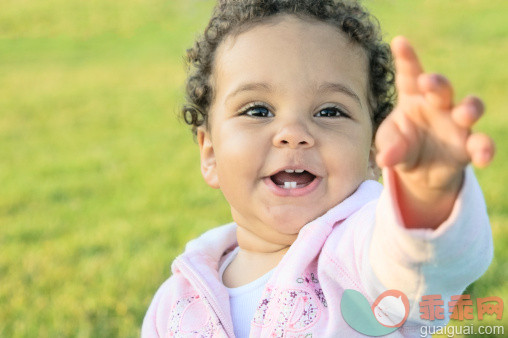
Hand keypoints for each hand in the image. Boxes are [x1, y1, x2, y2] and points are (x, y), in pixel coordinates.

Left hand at [375, 36, 494, 227]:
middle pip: (441, 88)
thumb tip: (386, 160)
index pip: (409, 74)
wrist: (418, 172)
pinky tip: (482, 157)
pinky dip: (484, 149)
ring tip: (464, 115)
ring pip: (470, 108)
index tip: (399, 43)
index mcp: (412, 97)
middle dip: (437, 83)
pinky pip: (481, 144)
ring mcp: (456, 124)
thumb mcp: (389, 145)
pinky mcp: (467, 146)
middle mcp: (437, 105)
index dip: (406, 58)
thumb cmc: (400, 147)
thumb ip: (389, 148)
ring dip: (469, 108)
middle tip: (428, 82)